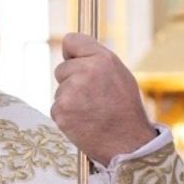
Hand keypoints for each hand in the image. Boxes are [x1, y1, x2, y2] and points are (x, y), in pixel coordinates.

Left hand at [52, 32, 157, 165]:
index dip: (72, 52)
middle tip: (92, 97)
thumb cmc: (125, 109)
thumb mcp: (119, 76)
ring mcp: (70, 92)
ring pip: (60, 90)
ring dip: (70, 100)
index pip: (71, 40)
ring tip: (91, 111)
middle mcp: (85, 71)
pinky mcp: (60, 111)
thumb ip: (97, 61)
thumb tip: (71, 51)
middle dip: (71, 81)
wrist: (127, 143)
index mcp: (103, 59)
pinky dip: (66, 115)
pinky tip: (83, 121)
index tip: (73, 60)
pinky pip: (57, 107)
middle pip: (61, 69)